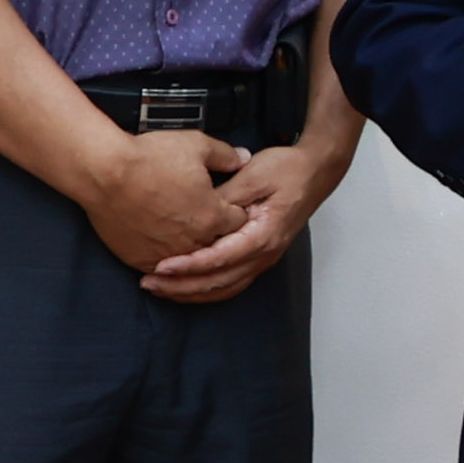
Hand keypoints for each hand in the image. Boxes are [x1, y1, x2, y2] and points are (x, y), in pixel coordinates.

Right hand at [80, 127, 251, 271]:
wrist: (104, 173)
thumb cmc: (149, 158)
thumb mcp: (195, 145)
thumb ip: (225, 155)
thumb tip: (244, 159)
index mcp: (213, 216)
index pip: (239, 222)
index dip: (234, 209)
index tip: (225, 202)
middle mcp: (194, 241)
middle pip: (217, 244)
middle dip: (214, 231)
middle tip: (203, 216)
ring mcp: (167, 254)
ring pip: (190, 259)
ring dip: (189, 246)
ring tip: (180, 230)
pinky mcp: (142, 260)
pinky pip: (162, 267)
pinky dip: (164, 257)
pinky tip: (160, 242)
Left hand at [145, 132, 340, 305]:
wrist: (314, 172)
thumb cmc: (286, 170)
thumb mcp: (252, 175)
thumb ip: (224, 198)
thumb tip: (196, 212)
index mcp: (263, 235)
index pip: (221, 259)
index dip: (190, 266)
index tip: (162, 266)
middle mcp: (264, 254)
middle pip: (220, 282)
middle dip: (182, 287)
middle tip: (149, 283)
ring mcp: (263, 259)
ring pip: (224, 289)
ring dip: (191, 293)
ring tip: (159, 289)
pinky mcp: (258, 258)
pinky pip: (230, 284)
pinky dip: (205, 290)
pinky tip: (184, 288)